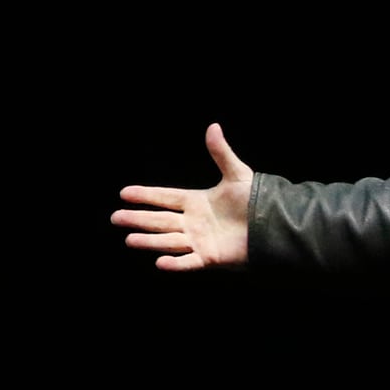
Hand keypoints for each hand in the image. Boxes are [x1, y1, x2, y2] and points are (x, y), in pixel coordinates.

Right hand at [113, 124, 253, 270]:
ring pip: (169, 240)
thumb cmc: (256, 201)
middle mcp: (194, 222)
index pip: (165, 198)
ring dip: (149, 241)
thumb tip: (213, 126)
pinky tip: (159, 262)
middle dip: (138, 219)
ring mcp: (200, 241)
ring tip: (129, 239)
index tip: (124, 193)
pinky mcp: (210, 258)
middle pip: (160, 220)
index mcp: (197, 202)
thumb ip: (221, 153)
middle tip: (115, 217)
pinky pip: (189, 262)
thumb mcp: (237, 174)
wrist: (274, 225)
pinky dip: (176, 263)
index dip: (146, 195)